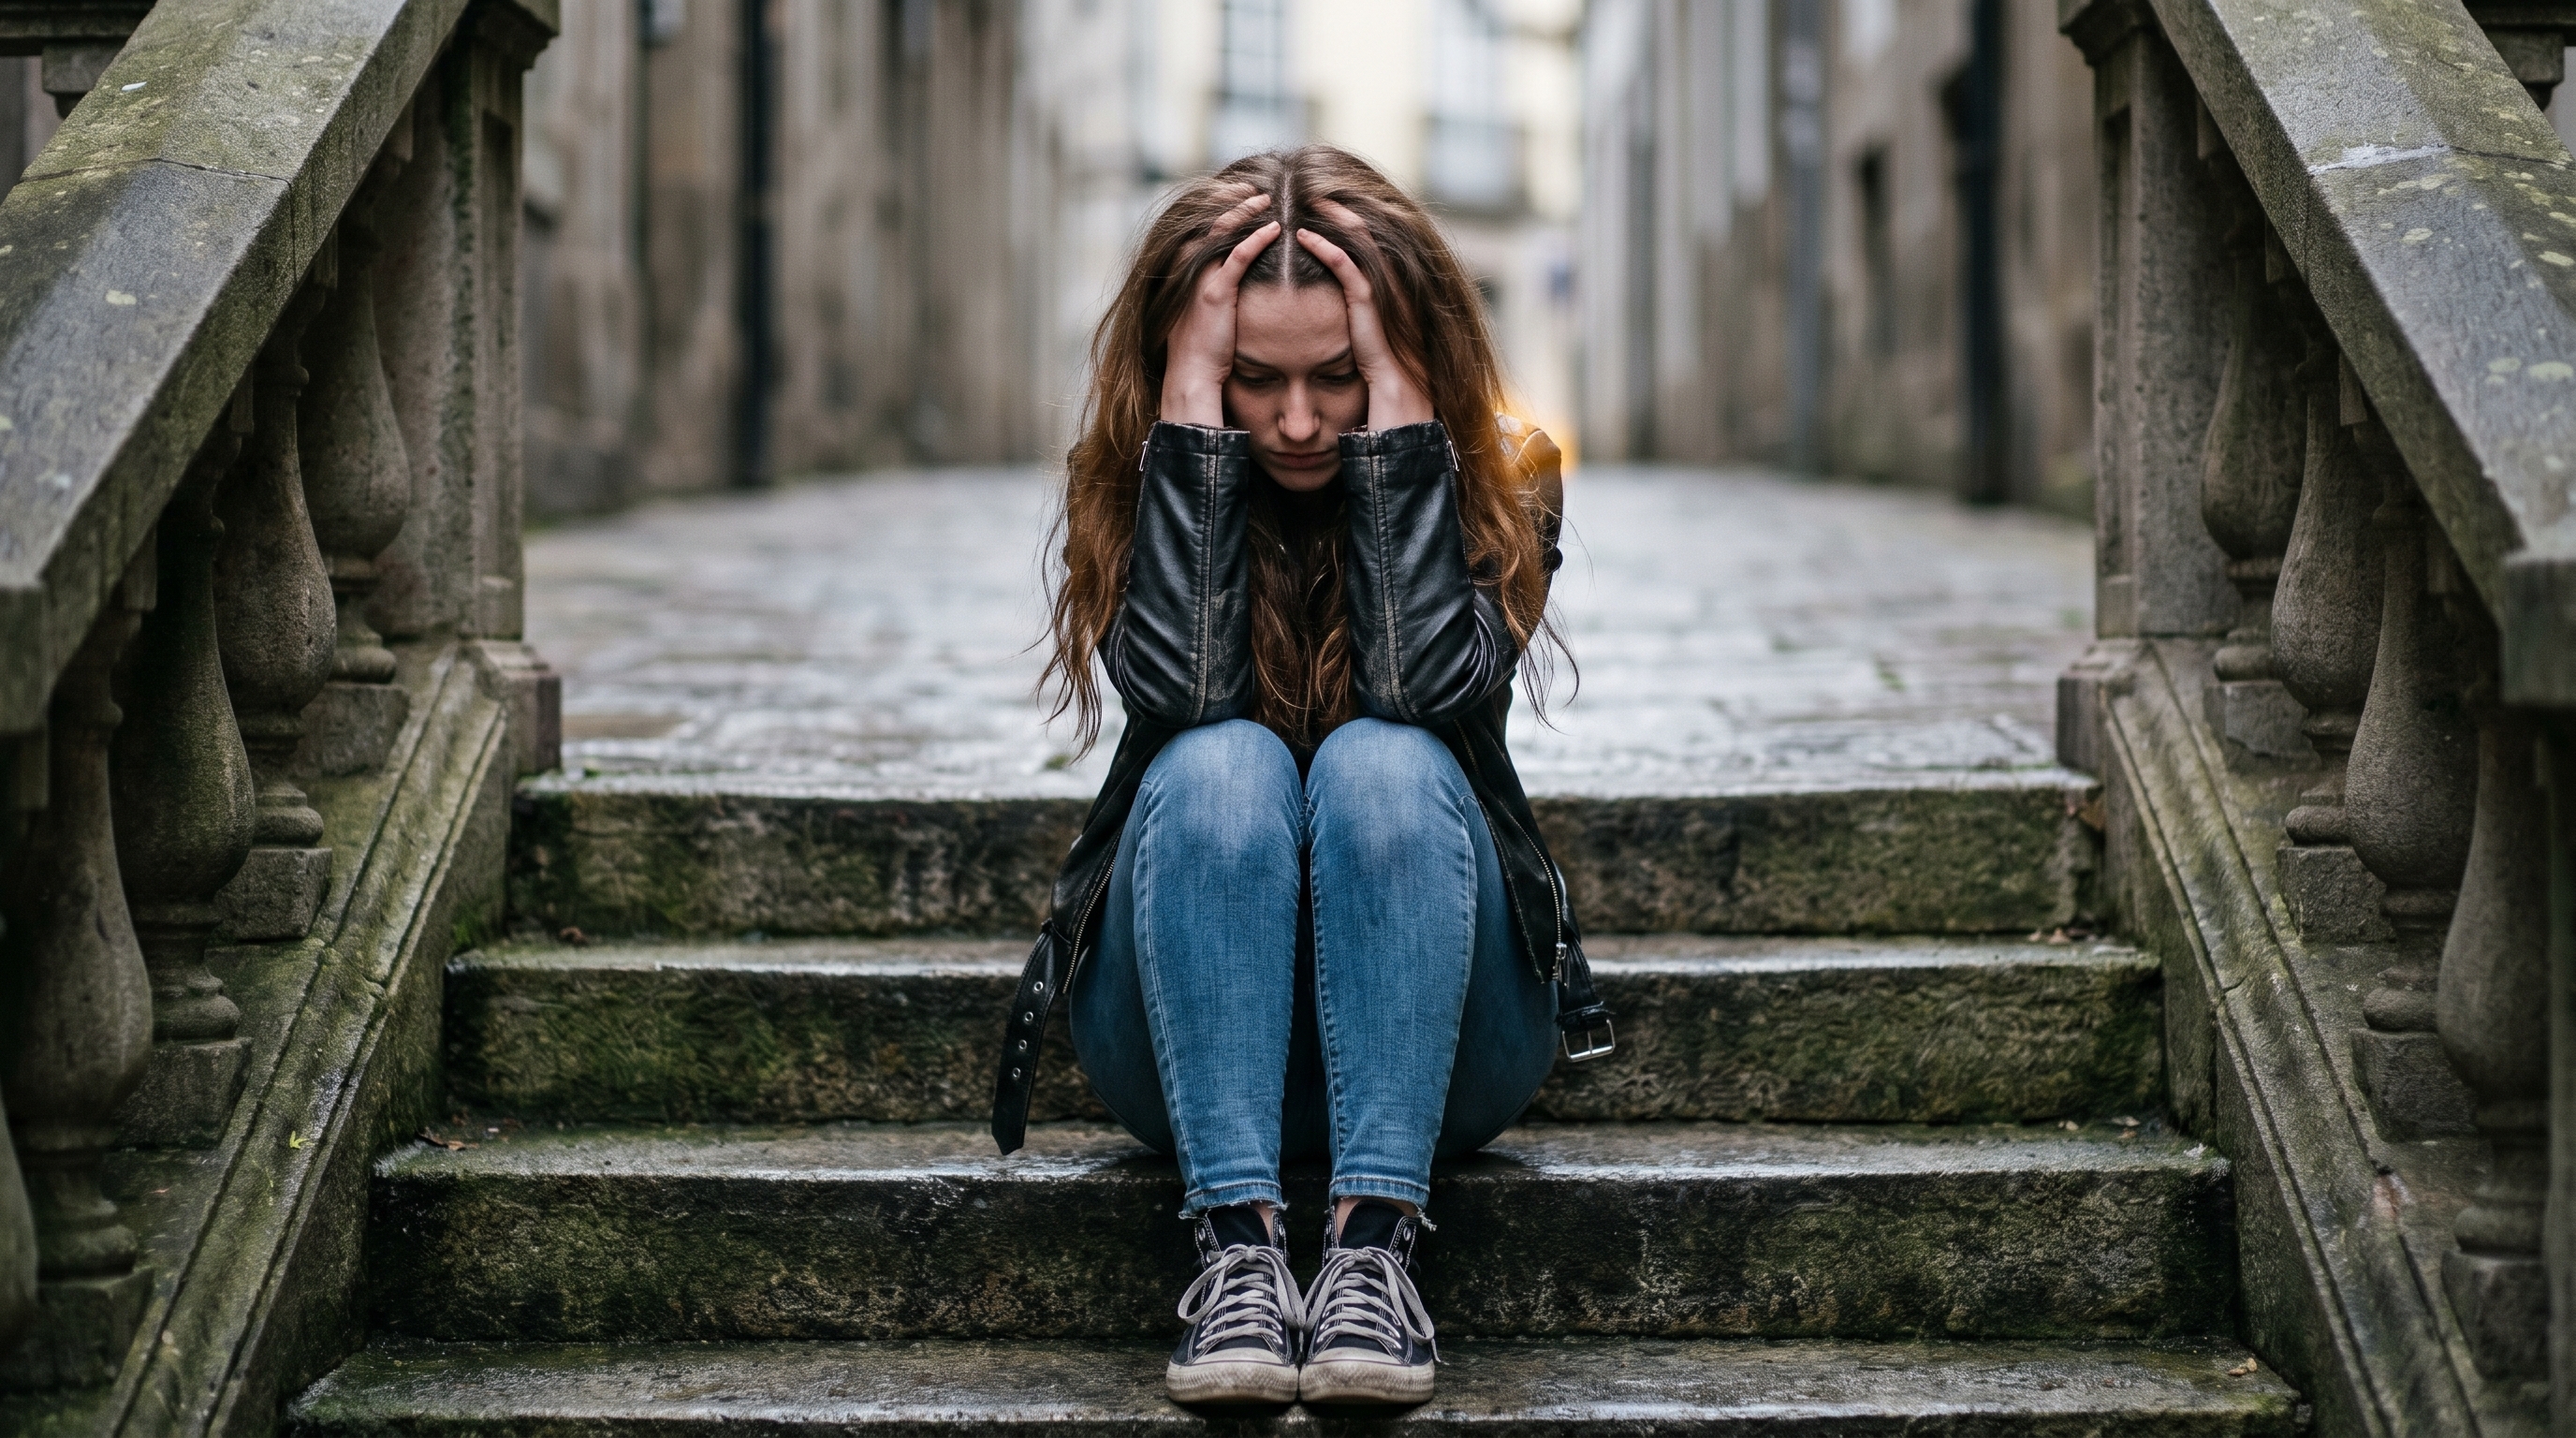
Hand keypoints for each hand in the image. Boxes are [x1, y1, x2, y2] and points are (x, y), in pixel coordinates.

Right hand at [1160, 189, 1278, 427]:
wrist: (1192, 375)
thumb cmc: (1202, 351)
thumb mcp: (1204, 316)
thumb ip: (1214, 294)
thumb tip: (1229, 288)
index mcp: (1185, 273)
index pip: (1201, 229)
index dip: (1220, 209)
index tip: (1239, 197)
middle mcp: (1189, 271)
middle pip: (1208, 221)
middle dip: (1230, 200)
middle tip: (1252, 188)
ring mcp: (1201, 280)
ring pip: (1222, 231)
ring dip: (1245, 211)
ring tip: (1266, 199)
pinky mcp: (1216, 293)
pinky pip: (1238, 256)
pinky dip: (1257, 239)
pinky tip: (1275, 230)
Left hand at [1294, 208, 1432, 430]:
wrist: (1400, 440)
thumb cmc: (1382, 422)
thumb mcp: (1366, 380)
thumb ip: (1354, 361)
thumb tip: (1331, 356)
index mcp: (1392, 319)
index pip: (1374, 264)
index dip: (1353, 237)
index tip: (1327, 219)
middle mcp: (1396, 309)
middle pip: (1375, 249)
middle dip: (1347, 218)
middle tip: (1319, 194)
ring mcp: (1390, 315)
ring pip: (1366, 254)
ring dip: (1338, 224)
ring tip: (1312, 201)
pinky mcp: (1375, 323)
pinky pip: (1353, 277)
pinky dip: (1330, 253)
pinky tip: (1305, 237)